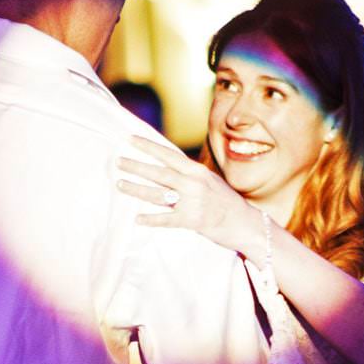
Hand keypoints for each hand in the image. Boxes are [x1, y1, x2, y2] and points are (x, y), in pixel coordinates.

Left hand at [116, 136, 260, 254]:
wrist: (245, 223)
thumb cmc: (226, 201)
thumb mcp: (210, 181)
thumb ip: (190, 174)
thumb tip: (168, 166)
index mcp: (197, 171)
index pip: (168, 154)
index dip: (148, 146)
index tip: (130, 139)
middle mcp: (193, 184)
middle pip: (158, 173)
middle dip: (136, 166)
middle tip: (118, 162)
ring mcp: (192, 202)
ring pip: (157, 194)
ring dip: (136, 189)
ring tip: (120, 185)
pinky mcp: (191, 221)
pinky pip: (165, 219)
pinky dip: (150, 219)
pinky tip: (137, 218)